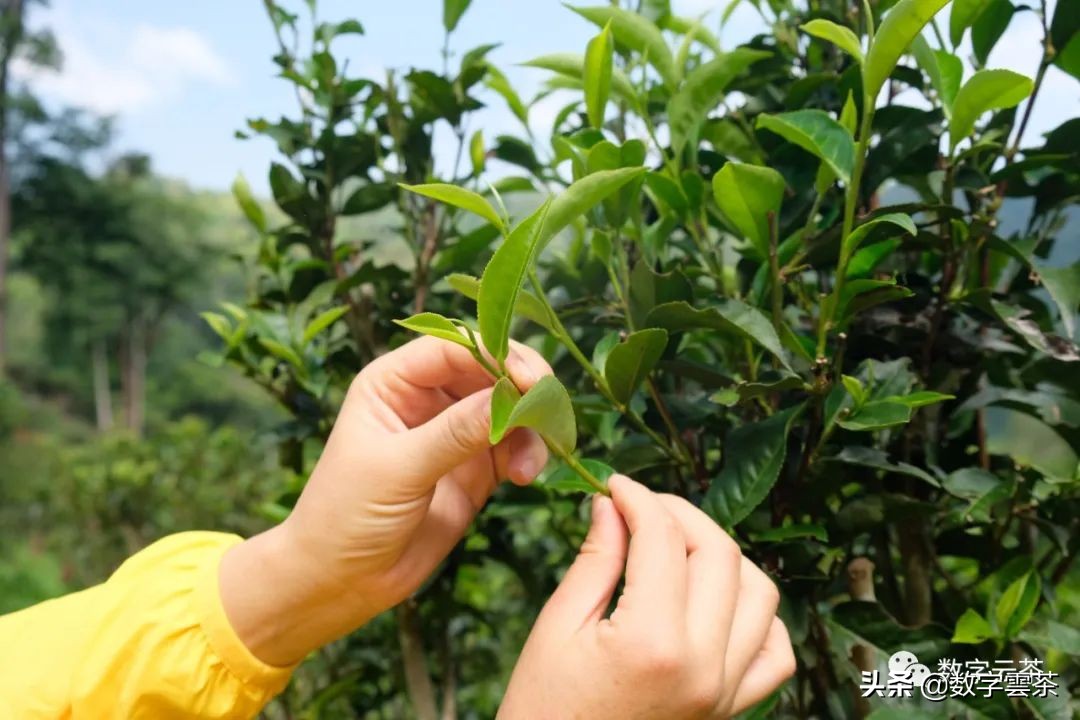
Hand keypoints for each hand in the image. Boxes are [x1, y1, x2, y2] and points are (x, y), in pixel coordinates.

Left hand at [220, 336, 551, 665]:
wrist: (342, 581)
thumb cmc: (347, 515)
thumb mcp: (398, 469)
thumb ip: (455, 433)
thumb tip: (512, 396)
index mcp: (393, 382)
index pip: (454, 347)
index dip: (497, 354)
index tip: (531, 380)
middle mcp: (426, 398)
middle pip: (490, 369)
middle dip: (523, 386)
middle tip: (549, 409)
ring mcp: (453, 432)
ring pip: (509, 407)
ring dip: (530, 427)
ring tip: (530, 464)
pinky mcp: (475, 468)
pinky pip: (514, 446)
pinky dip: (529, 454)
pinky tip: (525, 476)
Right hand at [499, 476, 795, 718]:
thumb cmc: (544, 711)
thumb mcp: (557, 628)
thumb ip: (596, 561)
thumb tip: (612, 505)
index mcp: (652, 642)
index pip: (662, 539)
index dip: (638, 498)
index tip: (615, 486)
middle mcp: (703, 666)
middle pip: (719, 554)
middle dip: (680, 515)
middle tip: (641, 507)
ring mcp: (726, 692)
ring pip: (761, 593)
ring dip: (723, 556)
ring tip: (678, 548)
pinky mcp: (732, 709)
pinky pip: (774, 651)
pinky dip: (757, 616)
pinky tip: (716, 602)